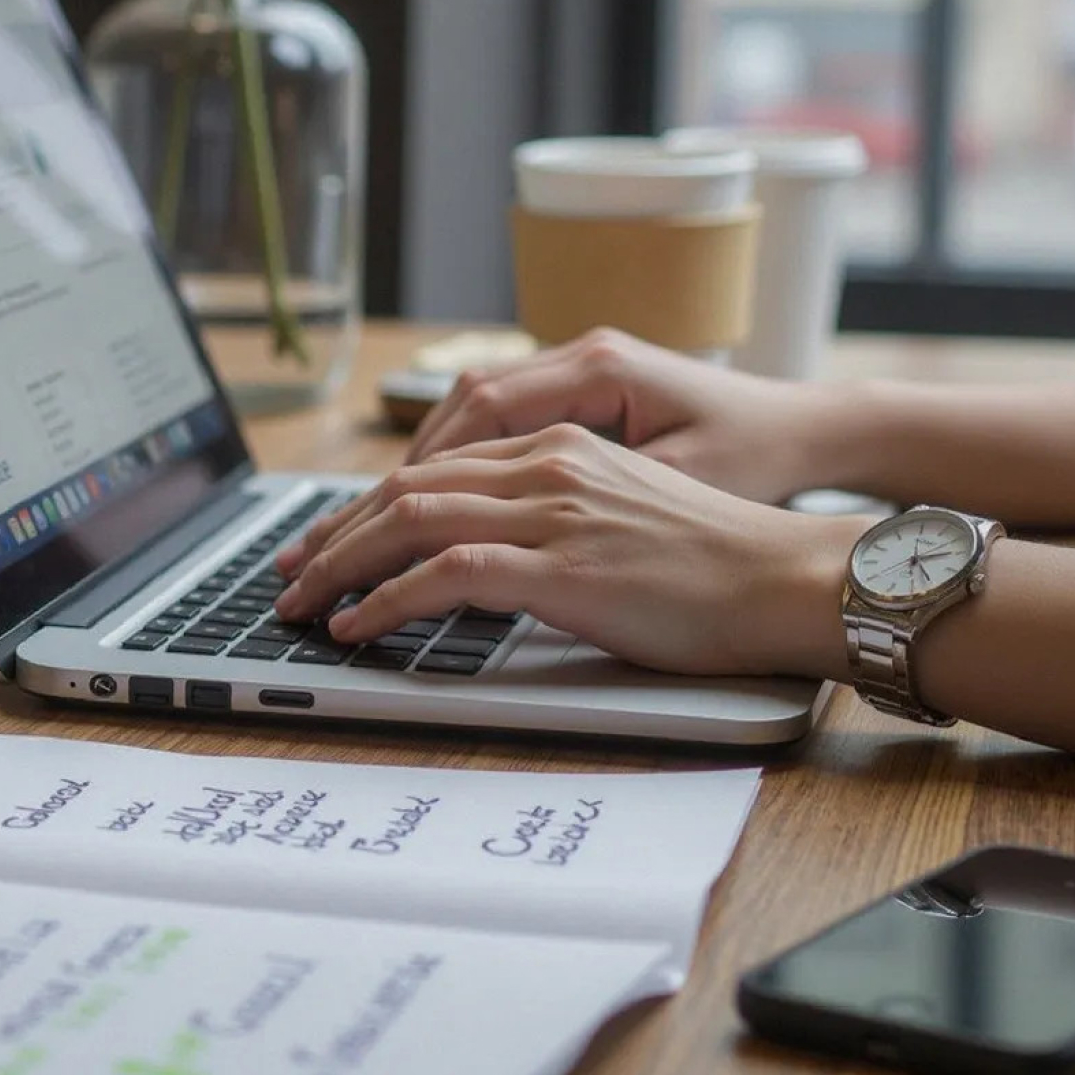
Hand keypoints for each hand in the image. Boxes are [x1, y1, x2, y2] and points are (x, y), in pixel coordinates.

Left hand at [273, 424, 869, 678]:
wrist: (786, 577)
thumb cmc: (718, 563)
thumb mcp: (623, 517)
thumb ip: (556, 520)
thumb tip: (495, 556)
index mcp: (560, 447)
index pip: (434, 469)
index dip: (365, 508)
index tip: (326, 543)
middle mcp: (547, 465)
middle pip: (406, 488)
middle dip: (333, 535)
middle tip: (288, 576)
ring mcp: (552, 512)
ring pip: (410, 521)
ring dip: (341, 565)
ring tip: (302, 604)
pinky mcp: (561, 566)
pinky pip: (444, 575)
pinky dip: (385, 600)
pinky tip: (356, 627)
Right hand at [406, 328, 839, 503]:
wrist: (812, 430)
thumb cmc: (758, 459)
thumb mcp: (678, 488)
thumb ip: (592, 504)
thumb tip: (507, 537)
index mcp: (601, 368)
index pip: (481, 406)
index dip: (423, 466)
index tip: (382, 517)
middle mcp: (583, 356)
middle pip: (461, 405)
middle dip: (399, 473)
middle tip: (347, 533)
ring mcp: (584, 371)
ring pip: (474, 412)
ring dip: (423, 467)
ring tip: (373, 525)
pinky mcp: (589, 396)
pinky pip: (503, 423)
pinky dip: (462, 463)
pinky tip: (435, 507)